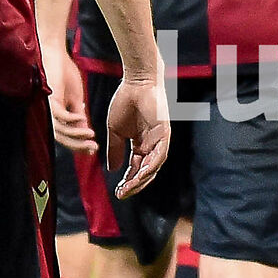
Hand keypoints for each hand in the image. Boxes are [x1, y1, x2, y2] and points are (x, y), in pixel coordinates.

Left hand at [44, 47, 94, 153]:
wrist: (56, 53)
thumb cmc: (64, 72)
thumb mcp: (76, 97)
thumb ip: (78, 115)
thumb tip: (85, 131)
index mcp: (55, 114)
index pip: (65, 135)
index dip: (78, 144)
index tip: (94, 149)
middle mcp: (48, 113)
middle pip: (60, 137)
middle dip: (77, 145)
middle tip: (92, 149)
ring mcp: (47, 106)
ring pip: (59, 129)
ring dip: (76, 135)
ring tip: (91, 136)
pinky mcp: (48, 98)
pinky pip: (59, 115)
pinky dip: (71, 119)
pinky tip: (82, 118)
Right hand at [102, 75, 168, 197]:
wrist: (135, 83)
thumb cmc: (125, 102)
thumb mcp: (115, 131)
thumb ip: (115, 150)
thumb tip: (112, 170)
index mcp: (141, 145)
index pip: (136, 169)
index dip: (127, 181)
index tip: (117, 192)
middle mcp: (152, 145)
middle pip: (146, 172)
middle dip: (134, 185)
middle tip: (122, 194)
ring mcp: (160, 140)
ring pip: (154, 166)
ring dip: (142, 179)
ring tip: (129, 188)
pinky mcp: (165, 133)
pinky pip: (161, 154)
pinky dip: (152, 165)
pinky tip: (142, 174)